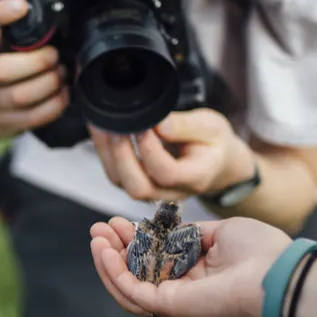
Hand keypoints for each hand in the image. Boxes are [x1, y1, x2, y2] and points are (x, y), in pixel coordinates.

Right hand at [0, 0, 69, 140]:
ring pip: (19, 97)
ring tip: (61, 72)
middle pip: (0, 71)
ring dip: (48, 83)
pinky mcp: (3, 124)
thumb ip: (6, 10)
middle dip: (36, 62)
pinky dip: (53, 105)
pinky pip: (31, 119)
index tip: (22, 6)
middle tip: (54, 55)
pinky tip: (63, 93)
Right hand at [89, 215, 290, 316]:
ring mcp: (175, 301)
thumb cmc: (260, 251)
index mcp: (195, 275)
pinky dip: (114, 272)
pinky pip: (132, 291)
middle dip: (114, 249)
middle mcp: (182, 291)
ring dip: (107, 262)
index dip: (133, 242)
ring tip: (95, 237)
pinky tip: (104, 250)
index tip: (120, 222)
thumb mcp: (220, 232)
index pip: (153, 261)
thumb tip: (168, 228)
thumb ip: (190, 232)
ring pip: (128, 286)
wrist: (278, 272)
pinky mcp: (170, 306)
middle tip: (98, 228)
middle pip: (136, 274)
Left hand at [90, 109, 253, 201]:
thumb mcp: (211, 127)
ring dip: (109, 154)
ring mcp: (152, 192)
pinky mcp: (137, 183)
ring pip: (122, 183)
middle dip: (122, 156)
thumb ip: (186, 126)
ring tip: (105, 123)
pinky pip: (116, 175)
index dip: (150, 151)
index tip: (143, 126)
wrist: (214, 160)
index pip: (167, 173)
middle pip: (139, 187)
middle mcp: (171, 192)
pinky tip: (102, 130)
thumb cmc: (213, 142)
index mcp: (195, 178)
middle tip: (118, 125)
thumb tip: (158, 124)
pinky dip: (105, 152)